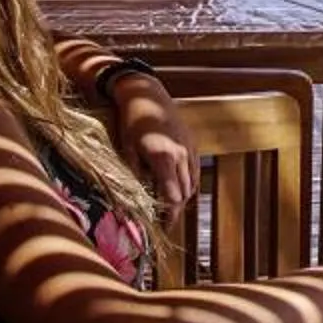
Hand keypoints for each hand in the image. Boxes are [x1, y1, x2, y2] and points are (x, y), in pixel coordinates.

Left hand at [107, 72, 196, 216]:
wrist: (147, 93)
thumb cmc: (132, 121)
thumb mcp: (127, 149)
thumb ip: (134, 175)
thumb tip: (134, 200)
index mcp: (164, 159)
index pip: (173, 197)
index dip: (170, 216)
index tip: (163, 228)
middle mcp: (181, 156)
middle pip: (184, 194)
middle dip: (176, 211)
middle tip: (165, 223)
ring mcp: (189, 150)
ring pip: (192, 184)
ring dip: (183, 198)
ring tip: (171, 208)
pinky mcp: (192, 144)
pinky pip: (195, 171)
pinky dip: (188, 184)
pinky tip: (179, 188)